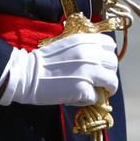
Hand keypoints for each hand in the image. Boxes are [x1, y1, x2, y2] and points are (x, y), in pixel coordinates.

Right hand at [0, 31, 119, 106]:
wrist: (26, 74)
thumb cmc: (43, 61)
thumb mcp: (66, 45)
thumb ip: (83, 48)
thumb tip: (97, 59)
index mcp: (85, 41)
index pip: (109, 45)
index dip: (107, 55)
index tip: (103, 62)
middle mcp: (91, 54)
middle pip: (113, 64)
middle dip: (109, 72)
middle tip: (102, 80)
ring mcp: (89, 72)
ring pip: (112, 81)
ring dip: (107, 88)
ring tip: (100, 92)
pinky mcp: (84, 89)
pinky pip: (96, 97)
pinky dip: (90, 99)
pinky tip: (80, 97)